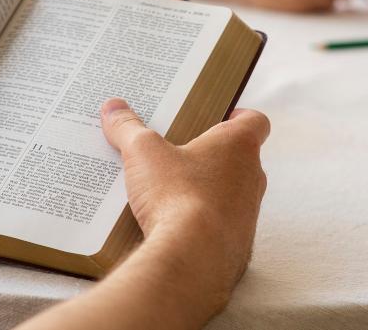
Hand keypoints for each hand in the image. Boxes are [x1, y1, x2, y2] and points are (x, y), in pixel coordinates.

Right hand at [100, 98, 269, 301]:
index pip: (254, 120)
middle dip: (209, 155)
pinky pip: (221, 226)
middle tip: (178, 152)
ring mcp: (249, 213)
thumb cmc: (178, 196)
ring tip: (167, 190)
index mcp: (239, 146)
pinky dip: (202, 222)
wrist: (192, 259)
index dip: (237, 116)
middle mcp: (253, 177)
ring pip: (231, 193)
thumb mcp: (143, 153)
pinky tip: (172, 224)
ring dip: (205, 190)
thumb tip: (113, 108)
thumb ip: (128, 128)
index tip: (216, 117)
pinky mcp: (238, 244)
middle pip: (238, 157)